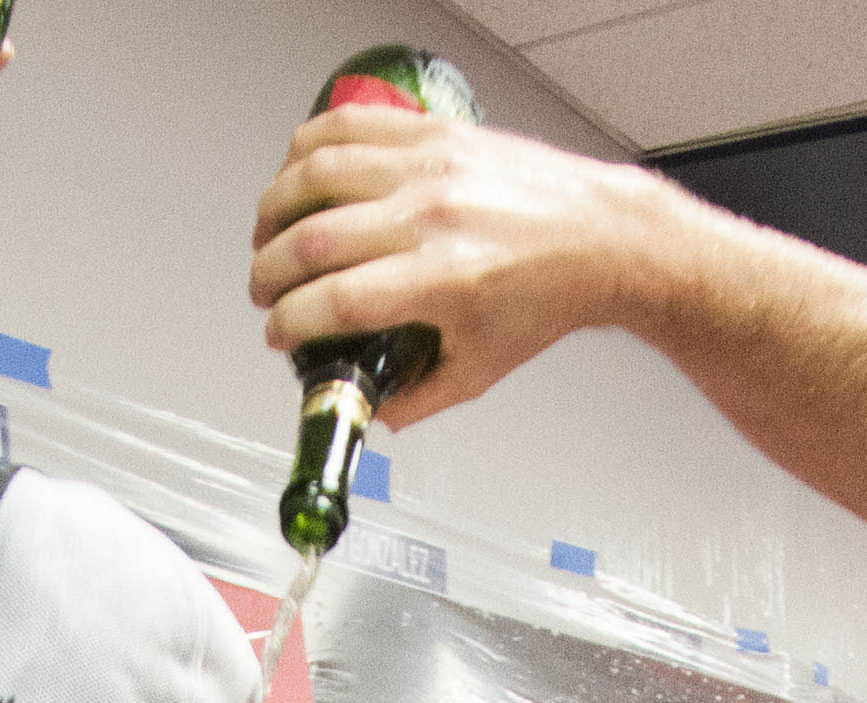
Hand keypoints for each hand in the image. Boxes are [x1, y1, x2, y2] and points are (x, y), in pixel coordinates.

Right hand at [247, 106, 669, 429]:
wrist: (602, 236)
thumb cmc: (549, 296)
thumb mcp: (483, 367)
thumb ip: (419, 397)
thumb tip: (372, 413)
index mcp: (442, 280)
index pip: (336, 301)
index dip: (290, 322)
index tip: (278, 334)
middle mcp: (432, 217)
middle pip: (313, 239)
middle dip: (269, 272)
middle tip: (264, 291)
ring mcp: (430, 167)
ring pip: (316, 172)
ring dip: (274, 207)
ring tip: (268, 234)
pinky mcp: (435, 132)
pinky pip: (349, 125)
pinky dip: (306, 148)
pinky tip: (296, 175)